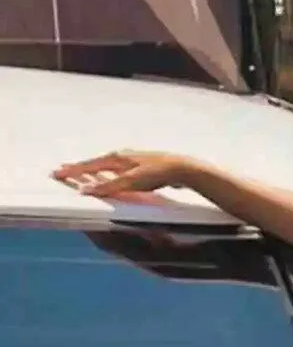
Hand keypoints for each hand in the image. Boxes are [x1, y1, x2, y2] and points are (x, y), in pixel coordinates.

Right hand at [51, 150, 196, 196]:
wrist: (182, 168)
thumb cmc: (157, 174)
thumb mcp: (131, 182)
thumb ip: (109, 187)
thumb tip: (85, 191)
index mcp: (116, 158)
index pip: (89, 166)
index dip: (73, 171)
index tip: (56, 173)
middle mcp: (122, 155)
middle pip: (95, 163)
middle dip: (79, 167)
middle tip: (63, 169)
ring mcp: (132, 159)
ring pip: (106, 165)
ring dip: (92, 169)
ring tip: (81, 171)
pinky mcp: (142, 166)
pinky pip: (118, 169)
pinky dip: (107, 172)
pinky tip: (110, 174)